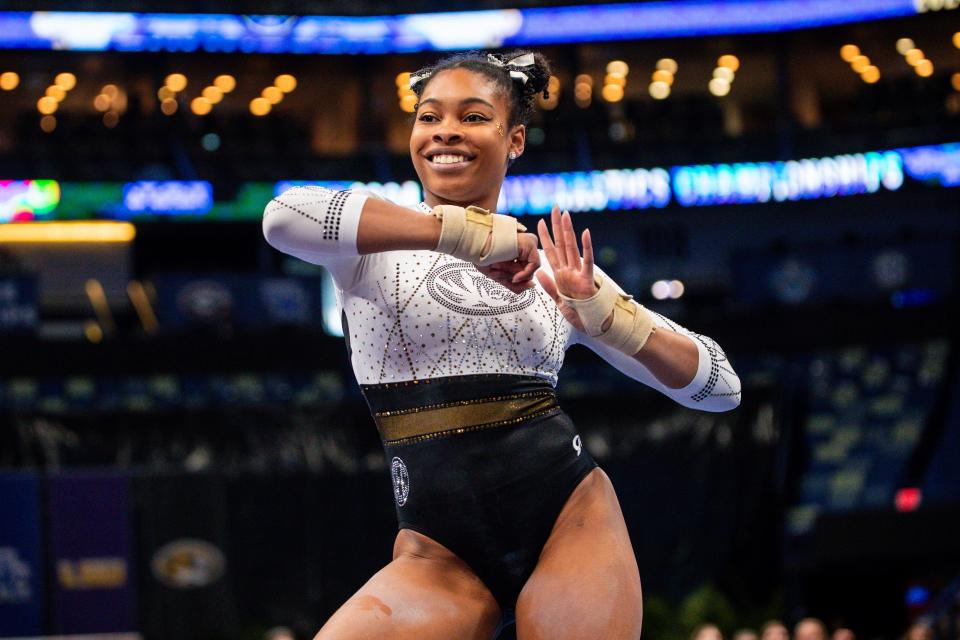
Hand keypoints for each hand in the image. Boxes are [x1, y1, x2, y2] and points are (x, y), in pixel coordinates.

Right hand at [477, 232, 539, 293]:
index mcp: (518, 251)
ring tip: (498, 265)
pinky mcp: (530, 243)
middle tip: (497, 269)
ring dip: (513, 274)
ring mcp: (528, 244)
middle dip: (513, 276)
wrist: (474, 242)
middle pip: (527, 271)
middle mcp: (525, 247)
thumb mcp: (498, 274)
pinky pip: (534, 265)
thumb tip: (531, 285)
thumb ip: (513, 284)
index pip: (524, 271)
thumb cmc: (481, 254)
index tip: (506, 279)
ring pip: (530, 269)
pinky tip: (515, 276)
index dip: (515, 279)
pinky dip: (524, 273)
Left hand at [535, 206, 595, 330]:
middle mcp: (569, 271)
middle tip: (555, 208)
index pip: (551, 252)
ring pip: (572, 248)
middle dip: (557, 226)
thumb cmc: (580, 315)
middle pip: (561, 244)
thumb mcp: (559, 302)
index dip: (545, 237)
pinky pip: (587, 261)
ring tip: (565, 215)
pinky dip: (586, 247)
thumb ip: (549, 286)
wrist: (594, 326)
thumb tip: (539, 271)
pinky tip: (585, 233)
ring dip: (568, 231)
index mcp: (561, 276)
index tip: (540, 222)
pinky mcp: (588, 280)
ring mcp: (579, 274)